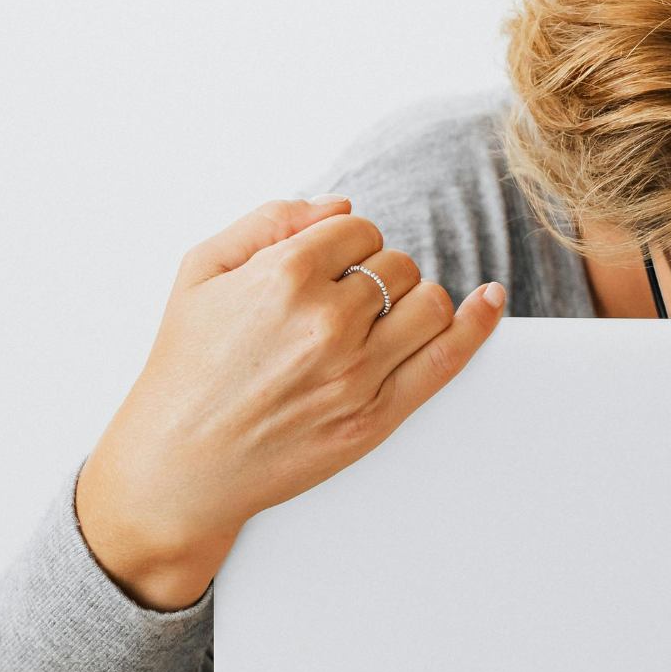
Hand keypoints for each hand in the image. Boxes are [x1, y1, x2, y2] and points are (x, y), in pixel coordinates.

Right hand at [75, 196, 505, 610]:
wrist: (178, 465)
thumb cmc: (185, 366)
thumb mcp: (201, 272)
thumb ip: (270, 222)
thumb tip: (342, 206)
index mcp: (283, 277)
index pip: (358, 228)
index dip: (347, 245)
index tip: (331, 267)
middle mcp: (327, 322)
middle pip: (397, 264)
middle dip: (376, 274)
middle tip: (341, 305)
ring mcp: (356, 372)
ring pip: (429, 302)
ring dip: (413, 301)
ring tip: (379, 321)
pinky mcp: (375, 417)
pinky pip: (447, 357)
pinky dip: (477, 325)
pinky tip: (491, 301)